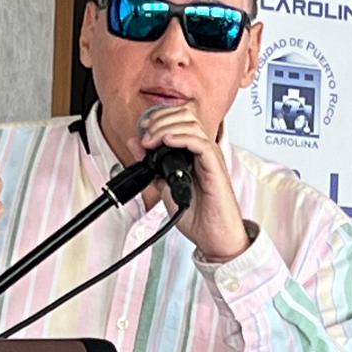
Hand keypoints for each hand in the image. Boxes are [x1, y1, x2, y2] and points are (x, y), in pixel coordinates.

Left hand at [129, 104, 250, 262]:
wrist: (213, 236)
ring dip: (167, 127)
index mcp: (193, 152)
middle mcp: (203, 151)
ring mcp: (210, 158)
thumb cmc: (197, 215)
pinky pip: (202, 143)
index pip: (180, 119)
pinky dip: (182, 137)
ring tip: (152, 140)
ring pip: (193, 125)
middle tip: (146, 135)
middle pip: (186, 115)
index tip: (143, 131)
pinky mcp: (215, 168)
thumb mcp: (165, 186)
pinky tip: (167, 141)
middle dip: (161, 119)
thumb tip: (136, 145)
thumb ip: (152, 165)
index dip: (160, 118)